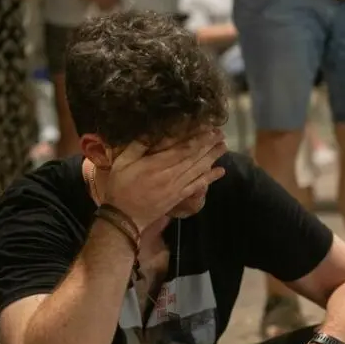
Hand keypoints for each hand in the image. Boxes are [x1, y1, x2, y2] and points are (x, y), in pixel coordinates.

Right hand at [103, 129, 226, 231]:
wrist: (125, 217)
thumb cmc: (120, 186)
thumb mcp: (121, 162)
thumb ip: (137, 146)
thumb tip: (152, 130)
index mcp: (155, 164)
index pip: (181, 148)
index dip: (195, 137)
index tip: (206, 126)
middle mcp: (170, 175)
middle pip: (193, 157)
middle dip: (208, 144)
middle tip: (220, 133)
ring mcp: (177, 187)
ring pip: (198, 169)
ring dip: (212, 157)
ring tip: (224, 146)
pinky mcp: (180, 196)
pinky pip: (198, 186)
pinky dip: (210, 178)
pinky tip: (221, 171)